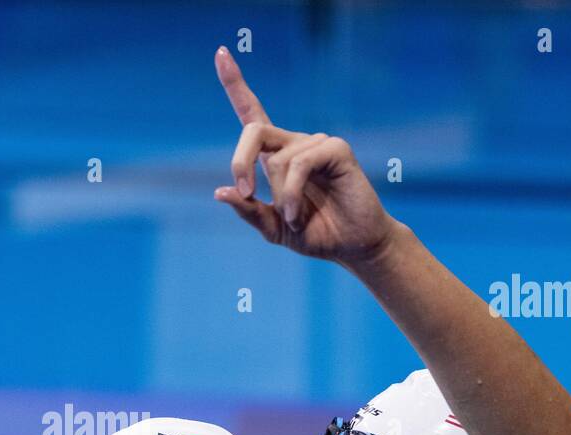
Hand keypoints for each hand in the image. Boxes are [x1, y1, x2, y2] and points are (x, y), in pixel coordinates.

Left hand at [213, 47, 397, 264]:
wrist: (351, 246)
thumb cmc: (315, 233)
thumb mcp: (273, 227)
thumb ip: (249, 211)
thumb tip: (220, 192)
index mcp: (275, 156)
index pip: (251, 112)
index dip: (235, 83)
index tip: (221, 53)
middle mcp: (294, 143)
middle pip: (253, 129)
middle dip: (239, 161)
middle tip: (245, 191)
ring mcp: (316, 143)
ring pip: (278, 161)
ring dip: (282, 197)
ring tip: (296, 217)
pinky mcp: (336, 149)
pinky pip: (300, 164)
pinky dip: (293, 194)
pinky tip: (299, 214)